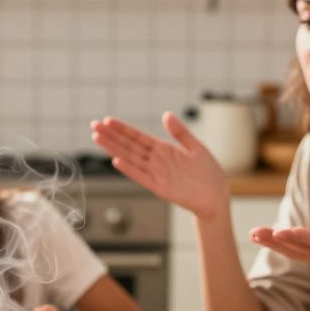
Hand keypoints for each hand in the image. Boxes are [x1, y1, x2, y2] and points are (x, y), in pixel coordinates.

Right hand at [90, 112, 228, 220]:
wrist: (215, 196)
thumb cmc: (207, 172)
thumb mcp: (195, 147)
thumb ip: (180, 132)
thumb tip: (166, 114)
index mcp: (163, 149)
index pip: (138, 137)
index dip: (123, 129)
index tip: (107, 120)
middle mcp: (156, 161)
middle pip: (129, 146)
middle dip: (111, 136)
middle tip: (94, 125)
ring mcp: (156, 174)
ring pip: (130, 158)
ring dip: (113, 149)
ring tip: (98, 138)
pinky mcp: (159, 187)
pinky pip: (141, 177)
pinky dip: (129, 169)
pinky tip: (117, 161)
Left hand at [250, 207, 309, 278]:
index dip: (299, 236)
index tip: (280, 232)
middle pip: (297, 247)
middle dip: (276, 241)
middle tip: (255, 233)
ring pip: (289, 251)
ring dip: (269, 243)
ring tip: (252, 233)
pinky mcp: (306, 255)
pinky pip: (287, 251)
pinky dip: (271, 244)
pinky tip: (256, 236)